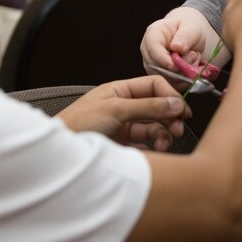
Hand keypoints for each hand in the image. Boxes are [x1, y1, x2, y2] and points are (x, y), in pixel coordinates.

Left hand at [56, 76, 190, 150]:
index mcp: (119, 90)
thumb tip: (175, 103)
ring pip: (153, 127)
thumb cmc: (77, 124)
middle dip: (169, 117)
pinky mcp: (122, 145)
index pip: (153, 86)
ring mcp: (123, 126)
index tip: (181, 110)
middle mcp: (123, 107)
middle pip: (157, 107)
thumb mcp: (115, 109)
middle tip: (176, 129)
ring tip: (163, 143)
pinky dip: (153, 147)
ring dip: (163, 134)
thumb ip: (147, 106)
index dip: (169, 96)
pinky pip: (145, 144)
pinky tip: (153, 151)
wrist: (60, 154)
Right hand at [140, 7, 212, 83]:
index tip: (176, 66)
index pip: (152, 49)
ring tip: (194, 59)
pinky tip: (191, 68)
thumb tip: (177, 47)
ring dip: (182, 73)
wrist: (190, 38)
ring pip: (164, 78)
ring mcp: (152, 65)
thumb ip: (185, 36)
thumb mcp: (191, 27)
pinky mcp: (160, 76)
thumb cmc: (188, 29)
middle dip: (177, 67)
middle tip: (194, 55)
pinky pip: (170, 84)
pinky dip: (184, 80)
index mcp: (153, 35)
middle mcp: (148, 51)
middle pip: (156, 66)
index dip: (163, 60)